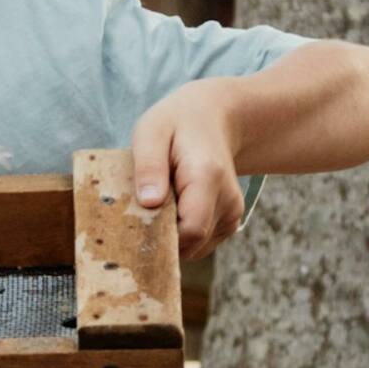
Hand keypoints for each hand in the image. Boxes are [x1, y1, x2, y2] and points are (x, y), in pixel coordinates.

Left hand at [130, 78, 244, 258]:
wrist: (211, 120)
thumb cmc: (175, 125)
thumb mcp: (151, 133)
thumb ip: (149, 166)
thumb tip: (149, 202)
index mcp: (208, 176)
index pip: (191, 230)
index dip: (162, 237)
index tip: (136, 224)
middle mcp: (228, 199)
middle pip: (192, 242)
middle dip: (162, 237)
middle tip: (139, 212)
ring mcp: (232, 213)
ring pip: (195, 247)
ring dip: (171, 235)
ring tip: (159, 202)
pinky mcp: (229, 222)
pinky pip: (199, 244)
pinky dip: (181, 234)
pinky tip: (172, 207)